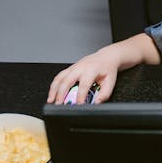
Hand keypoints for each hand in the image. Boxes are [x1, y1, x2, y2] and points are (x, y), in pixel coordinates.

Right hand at [47, 35, 161, 103]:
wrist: (107, 57)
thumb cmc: (108, 69)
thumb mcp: (110, 82)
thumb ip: (104, 94)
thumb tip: (96, 102)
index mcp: (91, 70)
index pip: (84, 85)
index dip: (80, 96)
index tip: (77, 105)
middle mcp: (80, 67)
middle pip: (67, 80)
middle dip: (61, 93)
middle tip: (58, 104)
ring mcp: (74, 67)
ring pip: (60, 77)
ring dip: (54, 89)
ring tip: (51, 100)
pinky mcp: (70, 68)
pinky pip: (59, 76)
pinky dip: (54, 85)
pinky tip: (52, 93)